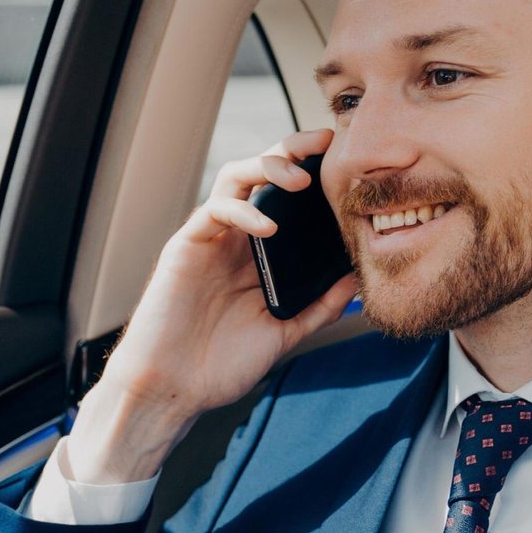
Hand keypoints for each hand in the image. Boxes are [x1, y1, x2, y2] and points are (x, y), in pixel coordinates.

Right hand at [65, 129, 359, 482]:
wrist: (173, 390)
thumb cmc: (219, 366)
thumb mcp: (284, 333)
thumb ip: (319, 306)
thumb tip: (358, 279)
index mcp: (258, 254)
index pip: (286, 197)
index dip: (312, 172)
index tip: (345, 159)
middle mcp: (234, 238)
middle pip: (261, 173)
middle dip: (292, 150)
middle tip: (324, 142)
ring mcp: (209, 239)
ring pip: (235, 177)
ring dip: (267, 166)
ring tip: (299, 177)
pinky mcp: (185, 246)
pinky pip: (213, 210)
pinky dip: (242, 210)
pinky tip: (267, 227)